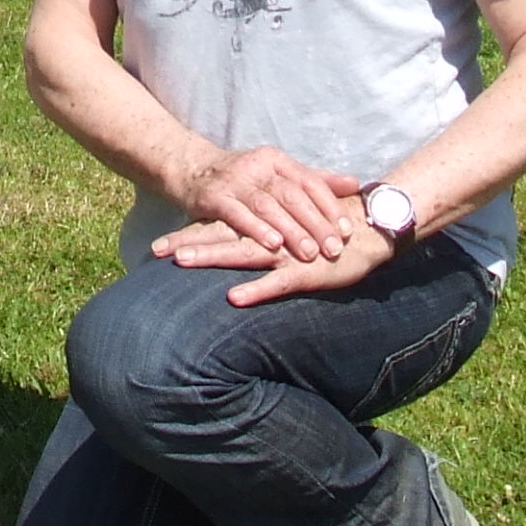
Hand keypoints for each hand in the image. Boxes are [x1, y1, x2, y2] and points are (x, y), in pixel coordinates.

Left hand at [152, 199, 395, 306]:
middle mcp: (267, 237)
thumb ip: (264, 234)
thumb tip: (235, 243)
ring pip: (241, 255)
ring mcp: (284, 253)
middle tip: (156, 251)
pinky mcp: (304, 272)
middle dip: (188, 245)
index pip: (217, 228)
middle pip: (220, 238)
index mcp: (261, 227)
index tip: (156, 245)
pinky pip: (275, 284)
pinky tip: (233, 298)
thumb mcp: (290, 232)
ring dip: (211, 258)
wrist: (370, 229)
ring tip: (182, 262)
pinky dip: (255, 290)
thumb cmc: (326, 231)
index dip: (187, 236)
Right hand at [172, 145, 360, 262]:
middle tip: (334, 249)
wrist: (189, 168)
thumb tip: (355, 184)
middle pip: (292, 195)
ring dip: (291, 230)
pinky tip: (272, 245)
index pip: (309, 181)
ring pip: (268, 206)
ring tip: (310, 253)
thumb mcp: (276, 173)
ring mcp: (234, 181)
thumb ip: (315, 180)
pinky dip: (256, 229)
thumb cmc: (241, 176)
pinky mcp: (213, 197)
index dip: (329, 206)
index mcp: (275, 160)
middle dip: (315, 223)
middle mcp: (256, 167)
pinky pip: (237, 214)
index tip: (347, 230)